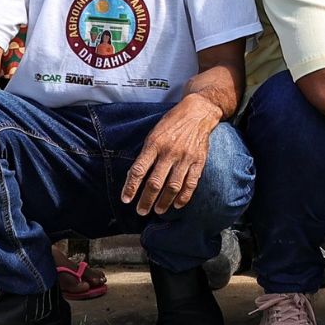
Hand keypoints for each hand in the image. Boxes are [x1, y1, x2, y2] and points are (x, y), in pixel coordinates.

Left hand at [123, 94, 220, 214]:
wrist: (197, 113)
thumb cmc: (171, 123)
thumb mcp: (154, 134)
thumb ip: (146, 154)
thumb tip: (134, 175)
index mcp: (154, 144)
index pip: (139, 169)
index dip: (131, 187)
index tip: (126, 199)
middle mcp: (169, 152)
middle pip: (155, 182)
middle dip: (146, 200)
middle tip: (141, 211)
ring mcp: (185, 158)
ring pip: (173, 187)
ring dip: (164, 202)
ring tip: (158, 210)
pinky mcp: (199, 161)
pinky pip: (191, 183)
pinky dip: (184, 197)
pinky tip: (177, 204)